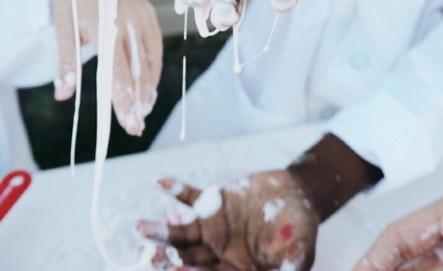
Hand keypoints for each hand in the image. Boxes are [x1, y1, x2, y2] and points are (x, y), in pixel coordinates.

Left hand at [51, 0, 161, 135]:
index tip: (129, 125)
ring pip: (151, 61)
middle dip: (139, 102)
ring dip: (148, 89)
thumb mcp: (62, 28)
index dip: (124, 101)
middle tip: (136, 127)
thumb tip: (63, 95)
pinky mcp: (148, 13)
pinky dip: (152, 70)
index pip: (118, 72)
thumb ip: (66, 62)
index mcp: (105, 26)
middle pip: (139, 71)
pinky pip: (155, 48)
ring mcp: (142, 16)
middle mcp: (128, 21)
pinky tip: (147, 86)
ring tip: (142, 111)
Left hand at [137, 173, 319, 270]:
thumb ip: (289, 268)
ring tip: (140, 227)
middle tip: (146, 253)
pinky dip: (175, 189)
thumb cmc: (301, 231)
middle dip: (166, 259)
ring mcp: (213, 230)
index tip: (176, 270)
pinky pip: (190, 197)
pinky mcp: (212, 204)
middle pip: (187, 260)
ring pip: (181, 234)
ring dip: (161, 231)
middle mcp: (218, 255)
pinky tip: (158, 181)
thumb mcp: (299, 253)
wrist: (299, 196)